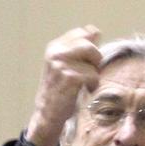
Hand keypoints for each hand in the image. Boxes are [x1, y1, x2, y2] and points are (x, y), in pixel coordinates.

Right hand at [26, 25, 101, 145]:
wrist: (48, 114)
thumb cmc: (60, 91)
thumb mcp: (65, 66)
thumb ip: (79, 49)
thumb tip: (96, 31)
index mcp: (55, 47)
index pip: (82, 33)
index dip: (91, 47)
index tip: (88, 62)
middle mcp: (56, 53)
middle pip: (90, 46)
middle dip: (95, 62)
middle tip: (89, 75)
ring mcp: (61, 65)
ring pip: (93, 63)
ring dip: (94, 76)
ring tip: (85, 85)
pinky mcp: (69, 78)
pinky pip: (93, 76)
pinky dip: (93, 85)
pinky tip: (85, 91)